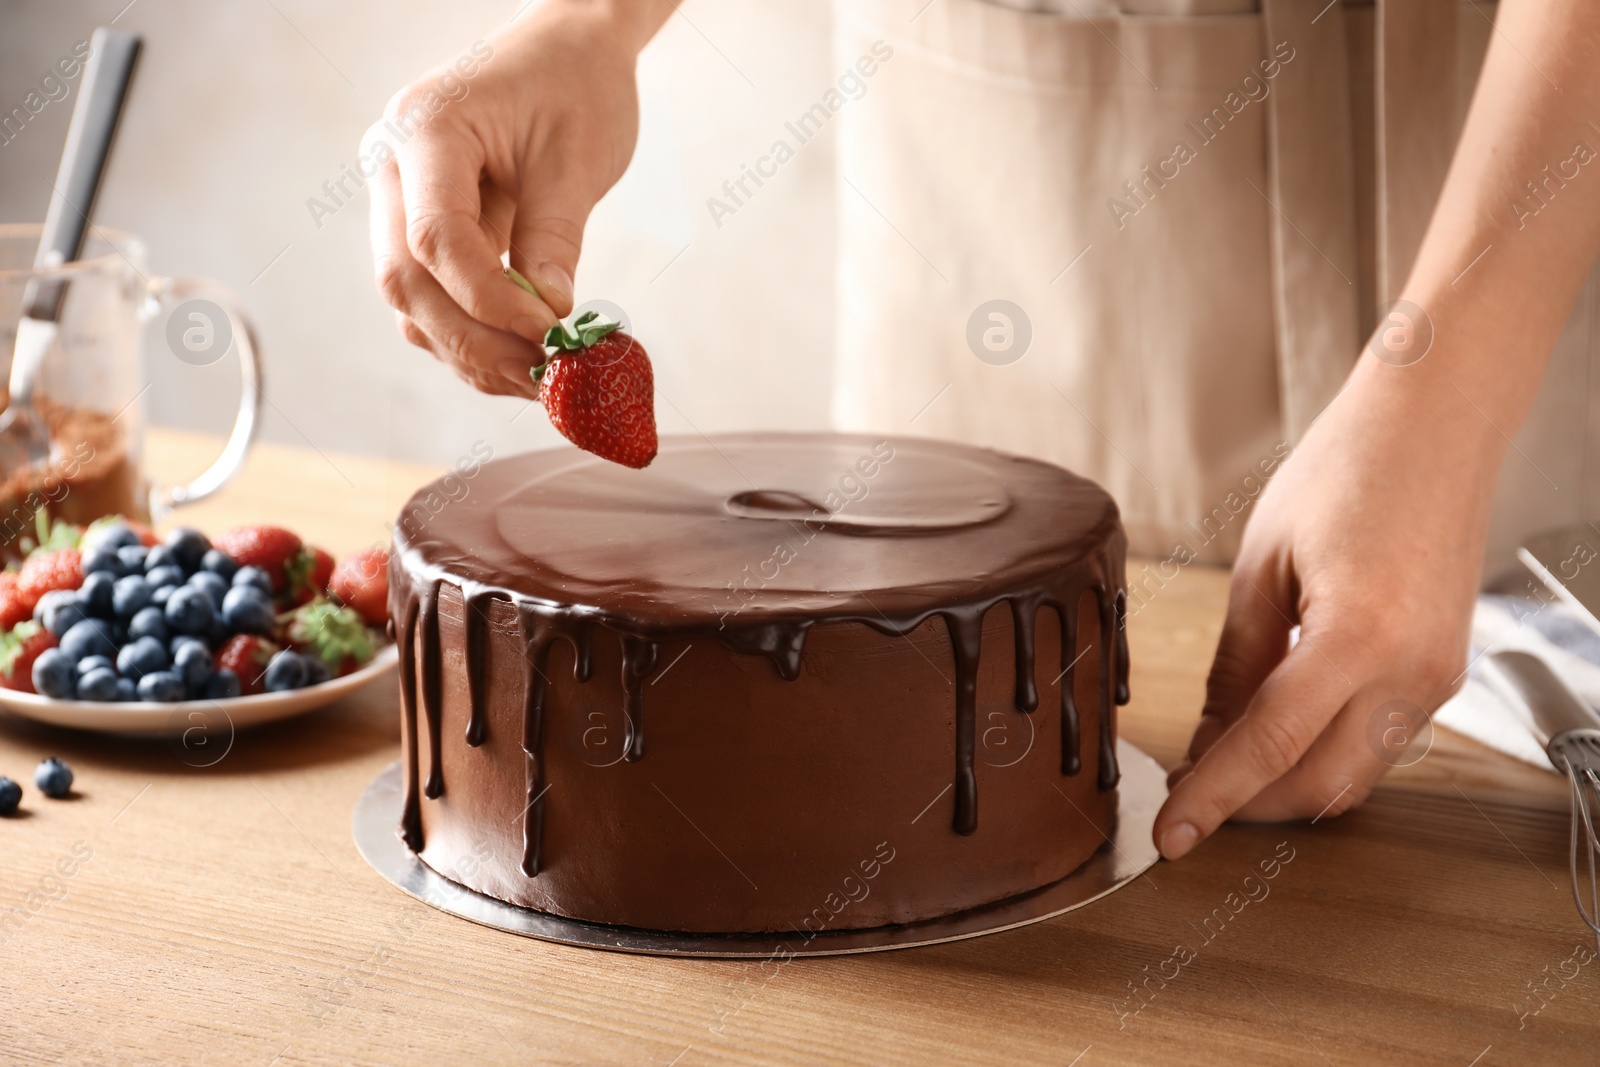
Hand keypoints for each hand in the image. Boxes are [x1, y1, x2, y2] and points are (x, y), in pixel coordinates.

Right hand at [366, 2, 648, 397]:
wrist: (568, 51)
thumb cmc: (576, 85)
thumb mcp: (577, 159)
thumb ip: (554, 237)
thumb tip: (546, 318)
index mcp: (425, 130)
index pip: (435, 239)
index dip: (490, 301)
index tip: (550, 335)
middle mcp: (393, 166)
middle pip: (407, 280)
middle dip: (474, 341)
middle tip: (542, 378)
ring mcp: (398, 199)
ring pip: (411, 302)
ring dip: (471, 352)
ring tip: (540, 380)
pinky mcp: (420, 227)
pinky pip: (432, 297)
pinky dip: (473, 336)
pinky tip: (522, 360)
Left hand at [1151, 359, 1505, 858]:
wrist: (1434, 428)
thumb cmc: (1345, 472)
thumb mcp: (1262, 566)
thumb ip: (1236, 663)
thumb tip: (1208, 738)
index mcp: (1358, 635)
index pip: (1270, 745)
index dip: (1214, 797)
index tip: (1170, 837)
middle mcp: (1411, 670)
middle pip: (1320, 783)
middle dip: (1249, 806)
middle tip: (1186, 800)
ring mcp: (1437, 676)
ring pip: (1355, 774)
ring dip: (1286, 786)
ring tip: (1221, 768)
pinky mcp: (1443, 671)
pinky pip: (1378, 741)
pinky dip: (1323, 753)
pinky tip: (1275, 735)